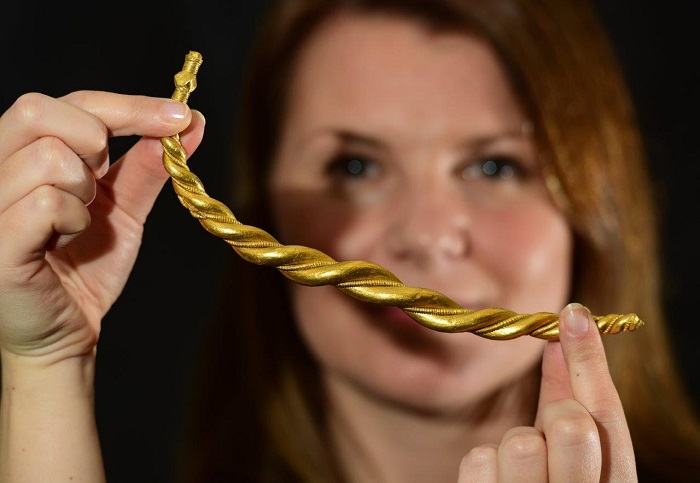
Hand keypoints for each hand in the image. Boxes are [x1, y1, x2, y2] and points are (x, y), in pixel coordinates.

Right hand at [0, 91, 204, 361]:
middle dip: (94, 142)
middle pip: (40, 110)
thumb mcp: (123, 208)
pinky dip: (73, 220)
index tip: (182, 117)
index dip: (129, 105)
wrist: (67, 331)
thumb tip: (191, 123)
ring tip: (78, 223)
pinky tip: (65, 242)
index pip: (70, 102)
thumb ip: (147, 165)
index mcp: (21, 152)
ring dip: (85, 192)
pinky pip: (45, 203)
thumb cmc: (86, 267)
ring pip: (48, 157)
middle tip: (102, 183)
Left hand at [458, 303, 636, 481]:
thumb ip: (568, 405)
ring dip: (515, 447)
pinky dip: (482, 467)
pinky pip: (479, 461)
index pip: (609, 419)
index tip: (572, 315)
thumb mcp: (569, 461)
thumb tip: (563, 339)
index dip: (591, 360)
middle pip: (573, 427)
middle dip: (556, 415)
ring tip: (519, 473)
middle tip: (548, 433)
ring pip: (520, 441)